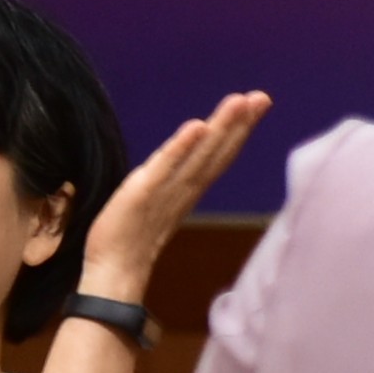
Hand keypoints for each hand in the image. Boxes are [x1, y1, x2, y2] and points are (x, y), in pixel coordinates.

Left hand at [81, 93, 268, 304]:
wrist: (112, 275)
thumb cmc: (127, 242)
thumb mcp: (150, 204)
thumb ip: (166, 185)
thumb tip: (178, 168)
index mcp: (186, 190)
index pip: (216, 155)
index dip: (237, 130)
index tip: (256, 104)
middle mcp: (183, 188)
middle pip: (217, 152)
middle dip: (240, 124)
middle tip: (262, 97)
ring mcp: (166, 191)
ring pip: (201, 155)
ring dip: (222, 127)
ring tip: (240, 102)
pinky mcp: (143, 194)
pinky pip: (166, 167)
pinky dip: (183, 147)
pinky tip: (198, 126)